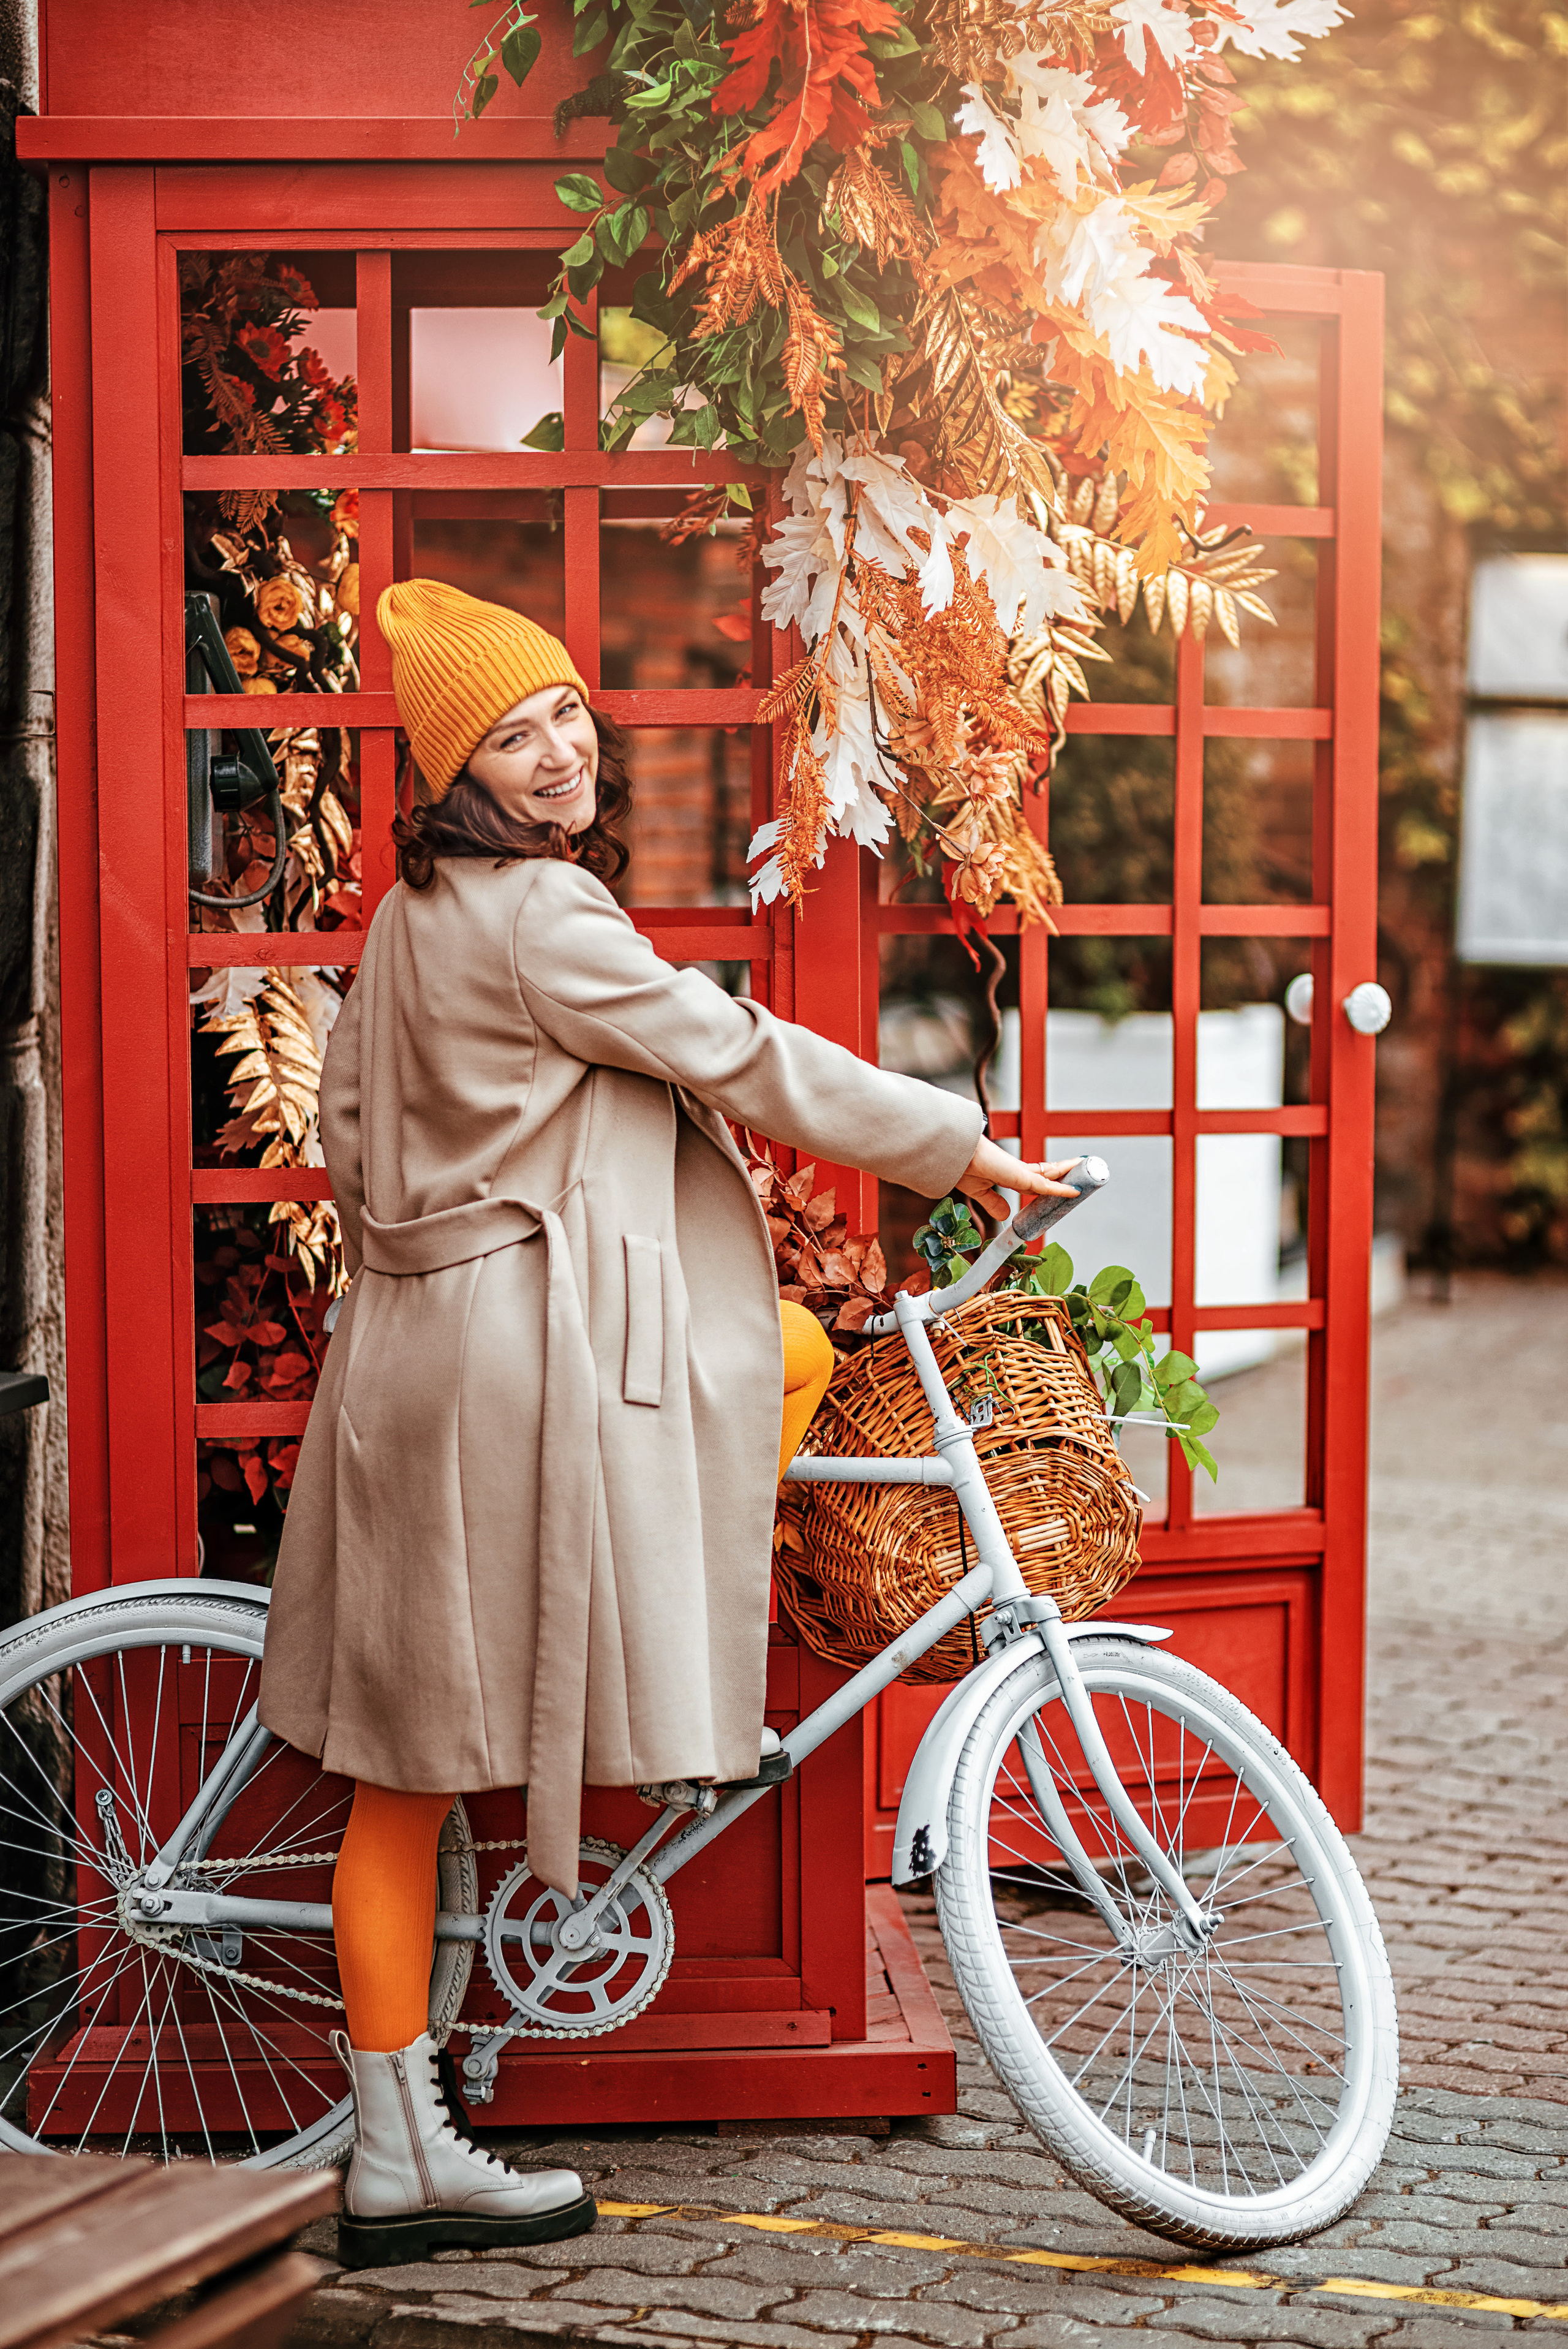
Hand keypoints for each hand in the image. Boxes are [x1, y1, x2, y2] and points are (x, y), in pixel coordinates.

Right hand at [954, 1141, 1082, 1224]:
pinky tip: (1076, 1190)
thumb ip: (993, 1202)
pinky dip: (1061, 1188)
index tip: (1060, 1184)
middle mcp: (1017, 1169)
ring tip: (1087, 1169)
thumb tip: (1006, 1215)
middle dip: (1065, 1171)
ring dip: (1070, 1172)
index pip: (1034, 1178)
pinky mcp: (1020, 1176)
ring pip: (1051, 1173)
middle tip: (1081, 1170)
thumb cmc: (958, 1167)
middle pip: (1048, 1171)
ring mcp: (1019, 1170)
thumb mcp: (978, 1191)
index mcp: (1006, 1172)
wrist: (951, 1155)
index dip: (1049, 1181)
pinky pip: (1046, 1185)